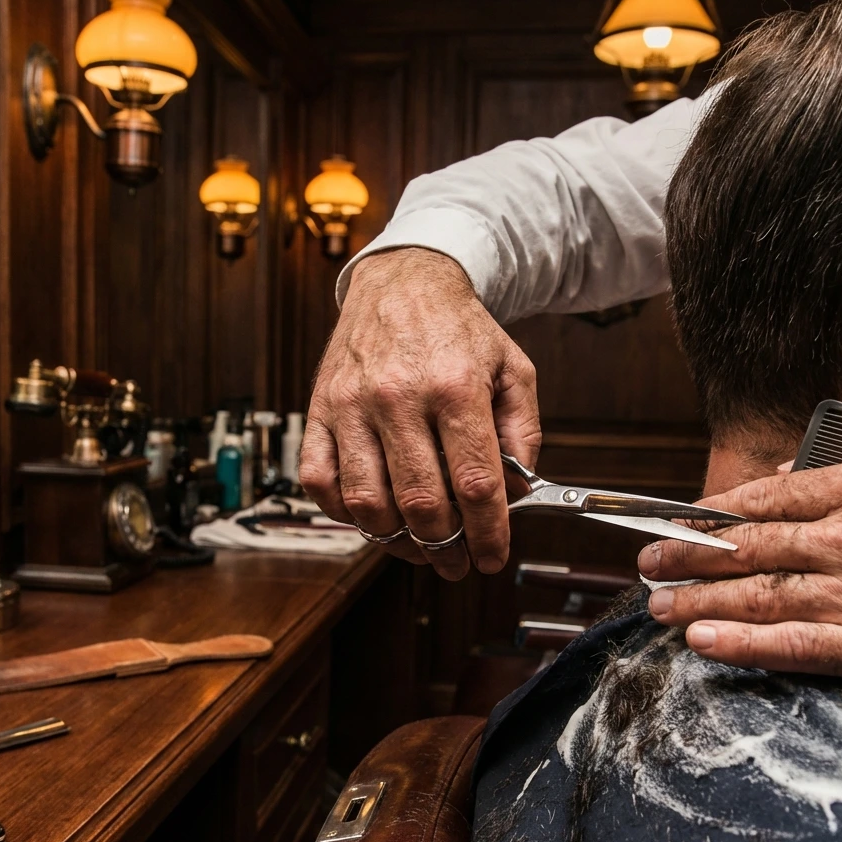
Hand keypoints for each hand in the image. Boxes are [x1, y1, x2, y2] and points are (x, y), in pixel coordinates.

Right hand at [299, 247, 539, 580]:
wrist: (402, 281)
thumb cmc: (457, 329)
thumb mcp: (513, 369)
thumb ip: (523, 434)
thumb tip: (513, 495)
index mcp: (454, 386)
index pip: (474, 484)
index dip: (488, 533)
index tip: (492, 557)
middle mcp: (398, 397)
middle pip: (421, 502)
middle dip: (445, 548)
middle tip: (457, 560)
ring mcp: (351, 405)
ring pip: (366, 503)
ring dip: (396, 540)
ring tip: (418, 546)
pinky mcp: (318, 410)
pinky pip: (319, 481)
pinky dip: (343, 513)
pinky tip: (372, 516)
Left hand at [638, 437, 841, 688]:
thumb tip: (783, 473)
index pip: (762, 501)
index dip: (709, 514)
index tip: (675, 521)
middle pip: (746, 548)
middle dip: (688, 556)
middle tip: (648, 563)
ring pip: (757, 595)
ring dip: (697, 601)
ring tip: (657, 604)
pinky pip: (795, 646)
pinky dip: (743, 646)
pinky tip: (701, 643)